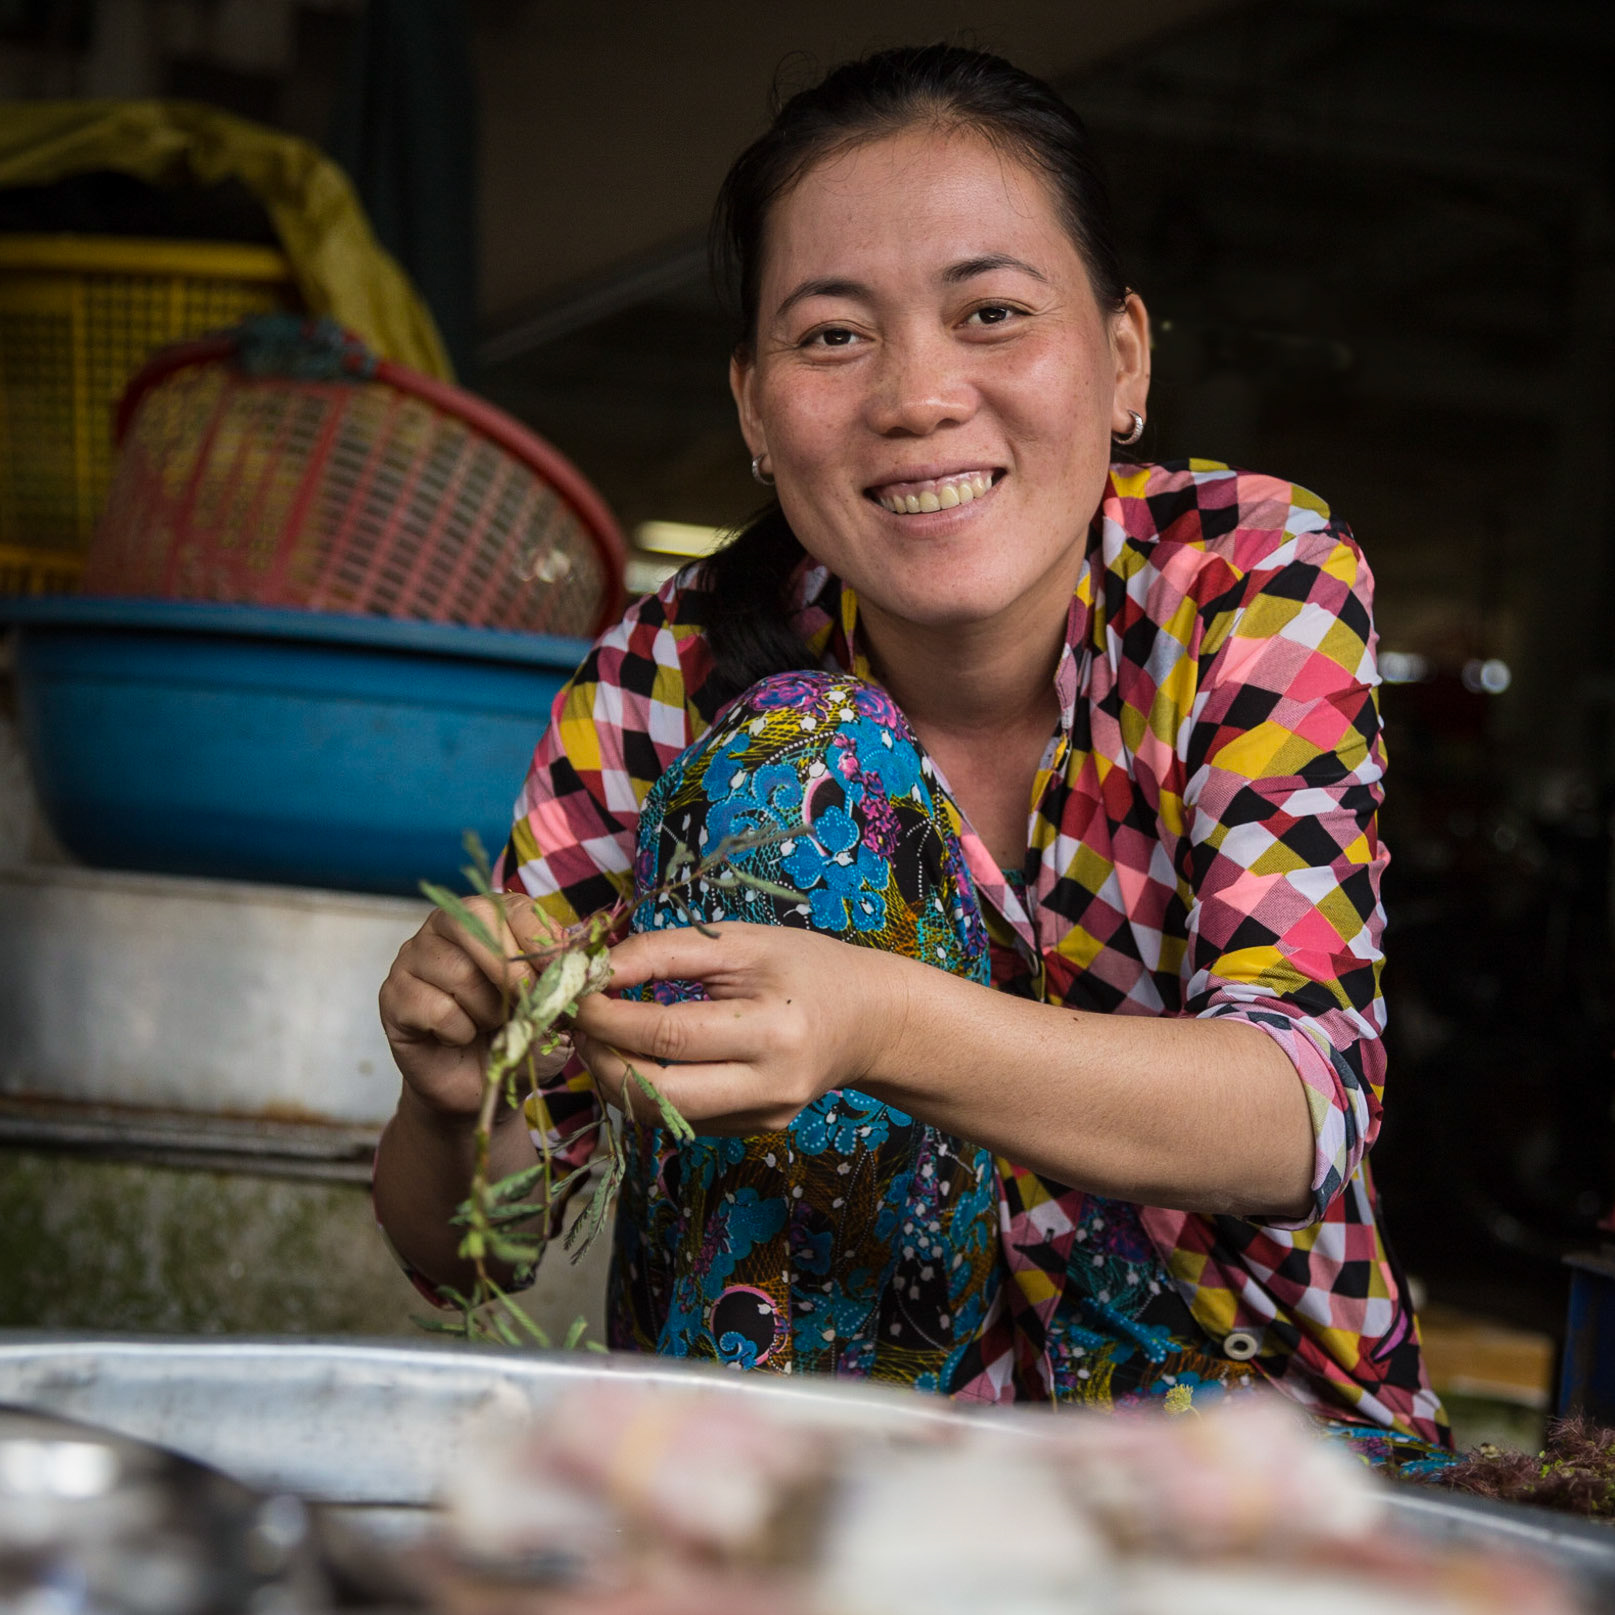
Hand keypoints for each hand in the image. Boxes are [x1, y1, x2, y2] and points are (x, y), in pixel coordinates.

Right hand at [379, 894, 570, 1122]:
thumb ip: (561, 991)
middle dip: (511, 969)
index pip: (513, 907)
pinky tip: (458, 1037)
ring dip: (487, 1009)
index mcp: (491, 916)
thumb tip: (570, 976)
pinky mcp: (394, 994)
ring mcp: (414, 957)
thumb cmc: (517, 1036)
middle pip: (475, 923)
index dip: (540, 940)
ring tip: (489, 1024)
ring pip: (458, 971)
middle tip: (526, 1001)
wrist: (480, 1082)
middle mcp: (447, 926)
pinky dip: (458, 1032)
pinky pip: (435, 1008)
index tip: (560, 972)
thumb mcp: (553, 1014)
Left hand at [569, 923, 894, 1133]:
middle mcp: (771, 1087)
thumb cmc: (806, 967)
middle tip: (580, 1023)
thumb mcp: (741, 942)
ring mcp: (763, 1118)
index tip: (576, 993)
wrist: (869, 1020)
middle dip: (602, 1060)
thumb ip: (664, 952)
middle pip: (658, 1094)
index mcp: (774, 1029)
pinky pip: (681, 1120)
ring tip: (602, 1037)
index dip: (610, 1017)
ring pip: (661, 1117)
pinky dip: (647, 1091)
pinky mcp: (754, 1131)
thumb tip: (593, 970)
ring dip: (616, 1080)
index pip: (668, 1035)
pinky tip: (640, 1056)